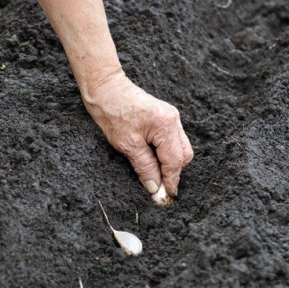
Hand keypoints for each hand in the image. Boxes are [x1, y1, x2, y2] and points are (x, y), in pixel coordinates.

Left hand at [83, 72, 192, 199]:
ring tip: (155, 176)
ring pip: (179, 149)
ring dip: (170, 164)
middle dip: (173, 173)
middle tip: (159, 189)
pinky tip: (154, 162)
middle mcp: (173, 120)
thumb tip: (155, 187)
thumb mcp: (127, 145)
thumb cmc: (112, 113)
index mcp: (166, 125)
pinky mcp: (164, 118)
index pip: (175, 161)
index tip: (166, 197)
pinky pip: (171, 141)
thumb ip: (145, 167)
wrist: (105, 89)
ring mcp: (170, 118)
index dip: (171, 181)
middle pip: (183, 155)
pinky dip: (165, 154)